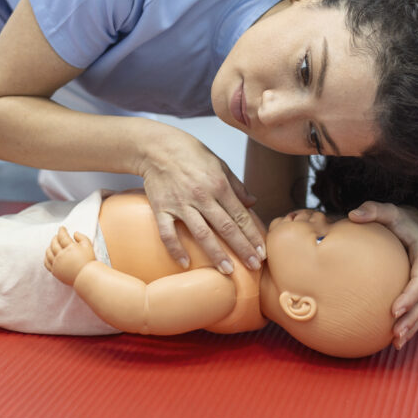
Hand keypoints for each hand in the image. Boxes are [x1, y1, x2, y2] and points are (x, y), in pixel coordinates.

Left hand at [45, 226, 96, 284]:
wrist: (86, 277)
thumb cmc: (89, 261)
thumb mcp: (88, 246)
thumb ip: (82, 237)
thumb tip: (74, 233)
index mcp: (70, 248)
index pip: (62, 236)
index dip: (61, 230)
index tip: (62, 228)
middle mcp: (62, 256)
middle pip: (54, 243)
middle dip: (55, 238)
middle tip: (58, 236)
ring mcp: (57, 264)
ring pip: (48, 252)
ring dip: (50, 246)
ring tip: (53, 244)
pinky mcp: (55, 271)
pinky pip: (47, 263)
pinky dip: (47, 257)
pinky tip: (50, 255)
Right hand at [139, 129, 264, 273]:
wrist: (156, 147)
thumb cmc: (190, 153)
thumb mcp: (219, 163)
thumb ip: (236, 185)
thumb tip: (253, 202)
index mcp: (218, 184)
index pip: (240, 215)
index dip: (252, 235)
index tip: (262, 252)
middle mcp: (202, 196)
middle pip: (226, 227)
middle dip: (242, 248)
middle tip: (254, 266)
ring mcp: (180, 204)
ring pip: (201, 233)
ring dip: (216, 253)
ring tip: (227, 270)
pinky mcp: (161, 208)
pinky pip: (168, 233)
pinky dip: (176, 249)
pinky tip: (185, 263)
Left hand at [348, 202, 417, 349]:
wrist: (412, 223)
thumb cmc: (396, 218)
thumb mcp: (387, 210)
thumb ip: (372, 210)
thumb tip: (352, 214)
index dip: (409, 297)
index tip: (393, 310)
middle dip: (411, 318)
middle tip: (394, 333)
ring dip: (412, 326)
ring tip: (396, 342)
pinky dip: (411, 323)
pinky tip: (398, 338)